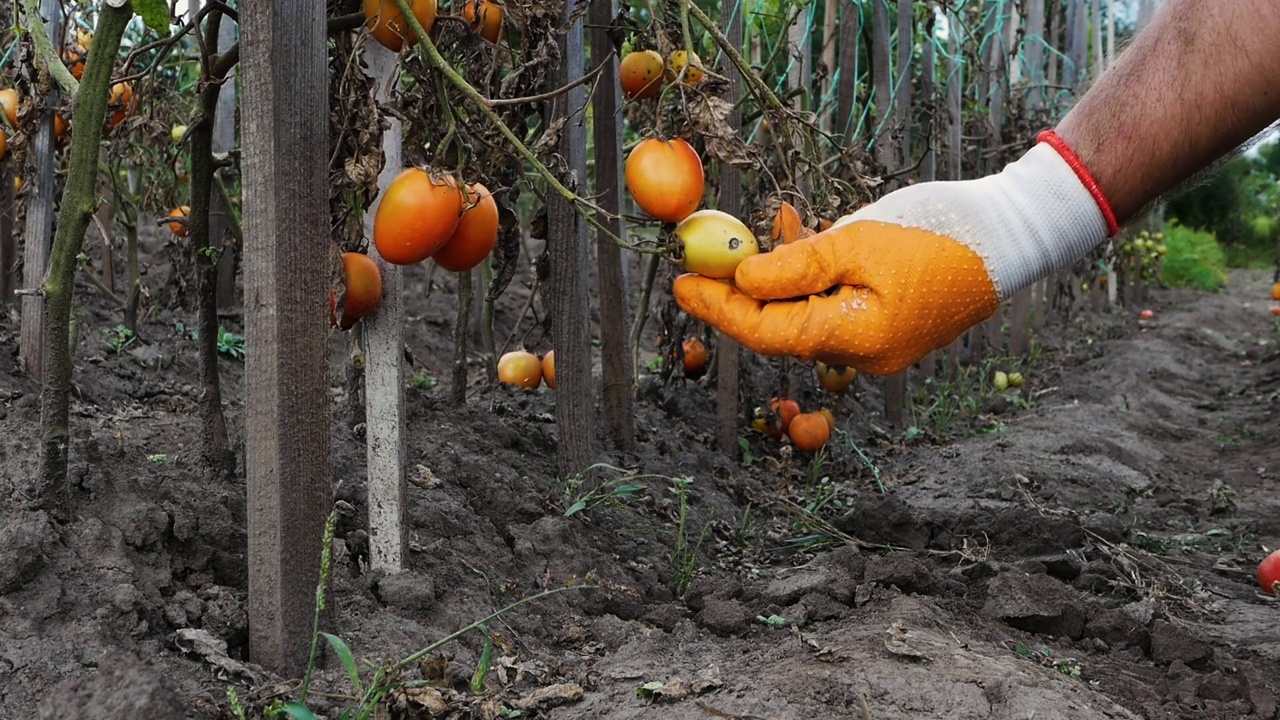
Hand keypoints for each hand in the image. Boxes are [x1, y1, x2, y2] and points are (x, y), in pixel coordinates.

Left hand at [673, 139, 1113, 375]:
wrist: (1014, 234)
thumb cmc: (941, 231)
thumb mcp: (857, 241)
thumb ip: (795, 266)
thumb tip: (742, 280)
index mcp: (855, 339)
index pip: (766, 332)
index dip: (718, 308)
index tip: (679, 284)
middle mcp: (864, 355)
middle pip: (783, 326)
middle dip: (744, 290)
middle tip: (709, 253)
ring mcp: (880, 344)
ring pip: (808, 313)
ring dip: (780, 277)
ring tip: (768, 229)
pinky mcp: (891, 326)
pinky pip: (835, 307)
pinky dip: (813, 277)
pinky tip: (806, 238)